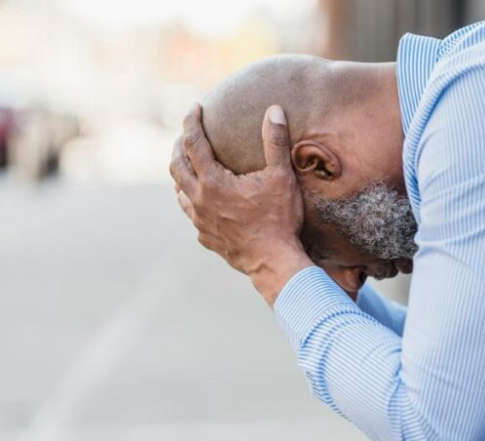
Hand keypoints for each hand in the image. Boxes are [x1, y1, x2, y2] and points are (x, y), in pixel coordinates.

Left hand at [169, 104, 311, 305]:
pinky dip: (190, 200)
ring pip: (178, 191)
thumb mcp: (281, 177)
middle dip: (180, 145)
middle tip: (188, 134)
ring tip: (188, 165)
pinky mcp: (205, 237)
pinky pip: (190, 213)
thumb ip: (275, 142)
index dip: (192, 122)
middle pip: (177, 165)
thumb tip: (275, 110)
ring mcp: (199, 220)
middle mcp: (198, 199)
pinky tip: (200, 201)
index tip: (194, 108)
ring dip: (181, 174)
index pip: (194, 143)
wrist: (274, 262)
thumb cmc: (279, 219)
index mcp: (213, 181)